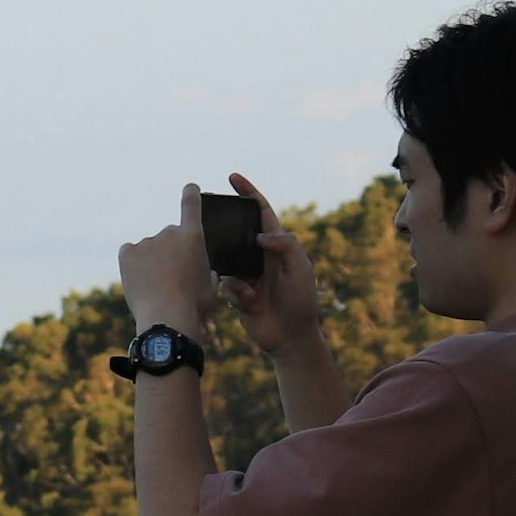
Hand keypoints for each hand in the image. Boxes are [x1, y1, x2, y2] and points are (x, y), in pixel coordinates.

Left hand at [118, 184, 213, 332]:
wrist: (166, 317)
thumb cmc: (193, 304)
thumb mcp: (210, 284)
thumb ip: (206, 267)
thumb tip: (199, 267)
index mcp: (193, 236)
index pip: (191, 205)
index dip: (191, 193)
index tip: (190, 187)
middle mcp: (169, 233)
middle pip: (170, 236)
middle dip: (172, 252)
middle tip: (173, 278)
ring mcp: (146, 242)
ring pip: (150, 249)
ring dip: (153, 261)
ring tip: (157, 286)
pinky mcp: (127, 252)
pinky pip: (130, 253)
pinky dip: (134, 263)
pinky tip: (140, 280)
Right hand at [216, 167, 324, 356]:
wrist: (290, 338)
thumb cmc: (301, 302)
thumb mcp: (300, 270)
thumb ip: (285, 246)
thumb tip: (259, 235)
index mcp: (278, 245)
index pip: (261, 212)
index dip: (248, 193)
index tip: (232, 178)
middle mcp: (260, 256)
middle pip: (237, 234)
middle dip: (226, 233)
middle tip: (214, 231)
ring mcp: (247, 274)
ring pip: (226, 262)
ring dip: (235, 278)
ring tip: (252, 293)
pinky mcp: (237, 292)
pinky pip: (224, 285)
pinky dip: (236, 294)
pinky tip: (251, 305)